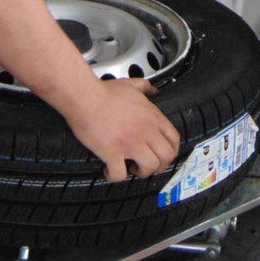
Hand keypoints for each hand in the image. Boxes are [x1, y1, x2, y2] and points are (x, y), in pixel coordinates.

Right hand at [66, 78, 180, 182]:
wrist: (85, 97)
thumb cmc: (104, 92)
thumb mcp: (131, 84)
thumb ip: (145, 87)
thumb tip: (152, 89)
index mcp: (151, 116)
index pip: (174, 139)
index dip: (171, 150)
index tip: (164, 154)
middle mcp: (144, 131)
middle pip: (166, 156)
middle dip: (160, 165)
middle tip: (150, 165)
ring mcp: (130, 143)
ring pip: (149, 167)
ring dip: (141, 172)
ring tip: (132, 168)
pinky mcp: (112, 152)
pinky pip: (119, 174)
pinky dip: (114, 176)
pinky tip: (108, 170)